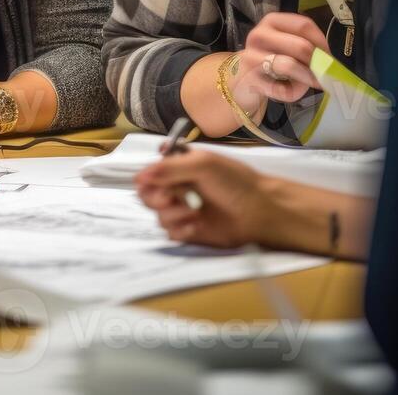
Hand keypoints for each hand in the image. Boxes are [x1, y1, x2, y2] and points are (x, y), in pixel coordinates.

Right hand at [134, 149, 275, 249]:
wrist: (260, 211)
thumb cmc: (235, 182)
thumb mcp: (203, 164)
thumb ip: (169, 168)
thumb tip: (138, 177)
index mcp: (178, 168)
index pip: (149, 174)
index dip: (148, 179)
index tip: (158, 182)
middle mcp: (177, 189)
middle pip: (147, 196)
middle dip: (156, 198)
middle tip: (170, 199)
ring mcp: (183, 211)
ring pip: (158, 216)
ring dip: (173, 214)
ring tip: (195, 212)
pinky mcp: (189, 232)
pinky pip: (170, 233)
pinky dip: (180, 229)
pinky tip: (196, 225)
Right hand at [233, 13, 326, 111]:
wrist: (240, 77)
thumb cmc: (271, 58)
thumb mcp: (285, 44)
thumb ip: (305, 46)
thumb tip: (329, 60)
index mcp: (271, 21)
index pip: (304, 25)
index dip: (322, 42)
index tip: (328, 55)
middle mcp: (259, 35)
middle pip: (300, 46)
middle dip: (318, 63)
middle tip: (324, 73)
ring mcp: (251, 57)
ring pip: (289, 66)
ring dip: (307, 78)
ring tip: (313, 83)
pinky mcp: (250, 80)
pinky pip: (282, 89)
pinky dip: (294, 92)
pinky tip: (292, 90)